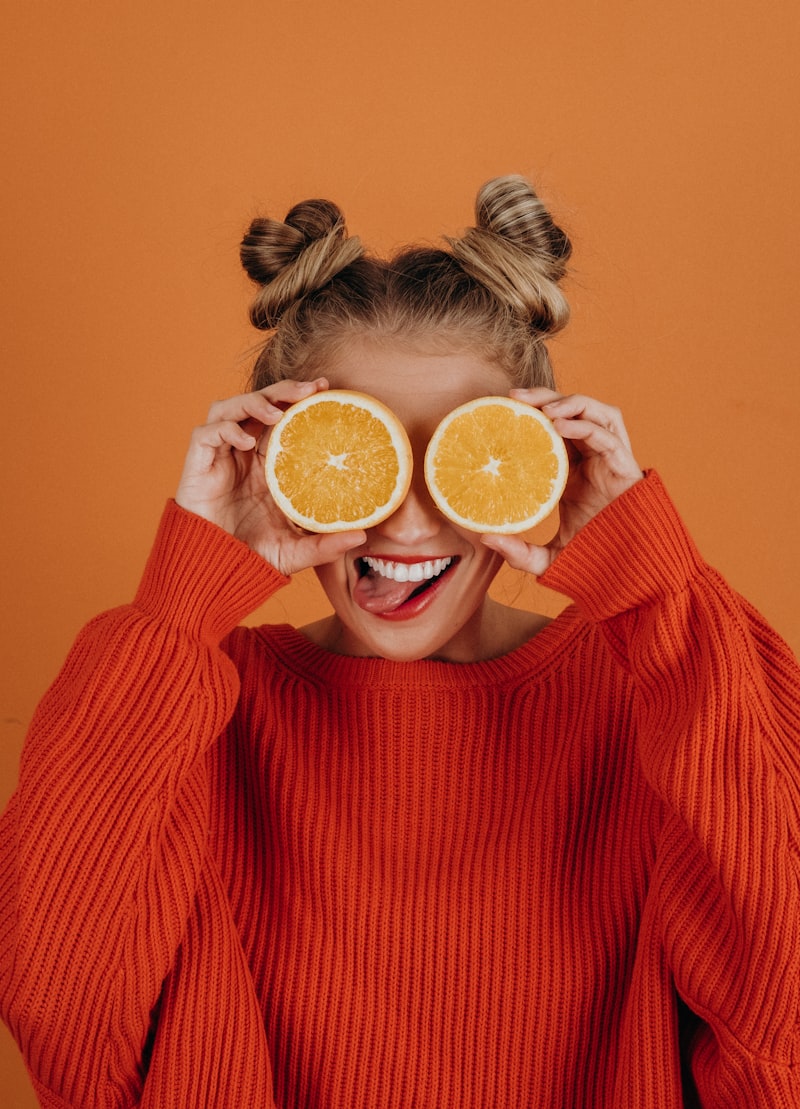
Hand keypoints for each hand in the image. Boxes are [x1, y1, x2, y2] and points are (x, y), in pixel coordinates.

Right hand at [175, 379, 365, 575]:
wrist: (214, 571)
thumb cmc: (252, 557)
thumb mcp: (296, 550)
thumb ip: (326, 544)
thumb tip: (363, 535)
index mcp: (268, 464)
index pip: (283, 418)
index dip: (300, 399)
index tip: (326, 389)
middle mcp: (244, 454)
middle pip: (259, 403)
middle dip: (282, 389)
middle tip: (310, 389)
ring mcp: (220, 456)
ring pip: (230, 408)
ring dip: (254, 402)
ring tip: (278, 413)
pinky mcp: (197, 465)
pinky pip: (207, 433)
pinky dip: (226, 429)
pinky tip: (246, 442)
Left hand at [482, 388, 643, 576]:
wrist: (627, 573)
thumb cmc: (592, 560)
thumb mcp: (547, 557)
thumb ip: (518, 551)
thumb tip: (486, 539)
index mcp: (573, 470)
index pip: (553, 429)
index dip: (532, 413)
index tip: (503, 408)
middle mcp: (592, 459)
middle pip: (572, 411)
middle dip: (546, 397)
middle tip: (515, 397)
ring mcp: (611, 461)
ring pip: (595, 413)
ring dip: (570, 402)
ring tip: (542, 409)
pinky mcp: (625, 467)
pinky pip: (607, 435)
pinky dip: (584, 425)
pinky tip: (560, 426)